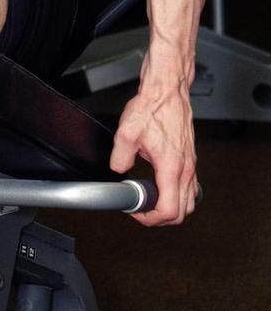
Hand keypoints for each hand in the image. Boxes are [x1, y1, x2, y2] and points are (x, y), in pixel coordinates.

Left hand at [109, 81, 197, 225]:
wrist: (168, 91)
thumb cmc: (153, 107)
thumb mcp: (127, 132)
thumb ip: (120, 156)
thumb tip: (118, 170)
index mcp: (171, 166)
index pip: (169, 210)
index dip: (151, 219)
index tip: (137, 211)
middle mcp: (185, 168)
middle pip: (183, 212)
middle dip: (161, 218)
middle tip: (142, 209)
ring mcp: (191, 164)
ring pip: (190, 202)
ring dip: (172, 208)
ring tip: (151, 201)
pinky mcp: (191, 159)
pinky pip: (191, 188)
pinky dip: (179, 195)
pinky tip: (163, 187)